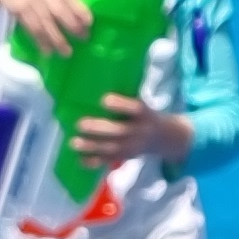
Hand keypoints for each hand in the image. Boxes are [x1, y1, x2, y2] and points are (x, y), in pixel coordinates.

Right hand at [0, 0, 91, 51]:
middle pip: (57, 11)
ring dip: (56, 39)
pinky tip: (48, 51)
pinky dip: (40, 41)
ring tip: (67, 52)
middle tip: (84, 37)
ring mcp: (28, 3)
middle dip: (71, 26)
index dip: (78, 9)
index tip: (89, 22)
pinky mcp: (19, 13)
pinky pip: (31, 29)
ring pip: (44, 23)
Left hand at [69, 91, 192, 172]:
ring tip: (74, 142)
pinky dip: (94, 162)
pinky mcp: (125, 157)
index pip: (136, 109)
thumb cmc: (145, 114)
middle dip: (99, 129)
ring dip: (92, 147)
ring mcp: (133, 147)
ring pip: (112, 148)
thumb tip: (101, 76)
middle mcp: (140, 132)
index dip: (121, 105)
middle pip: (120, 131)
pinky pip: (109, 161)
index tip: (104, 99)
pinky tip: (80, 159)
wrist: (164, 138)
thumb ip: (127, 96)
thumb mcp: (144, 103)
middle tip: (80, 124)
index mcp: (146, 114)